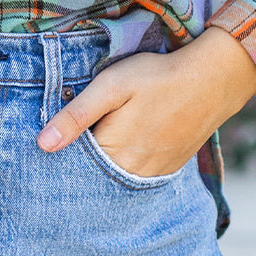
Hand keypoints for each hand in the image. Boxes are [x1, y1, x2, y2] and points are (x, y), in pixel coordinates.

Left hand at [36, 27, 255, 177]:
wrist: (212, 81)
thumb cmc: (157, 77)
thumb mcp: (111, 86)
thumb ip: (77, 115)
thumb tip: (43, 145)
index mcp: (112, 153)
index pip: (73, 165)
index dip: (62, 151)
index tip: (54, 138)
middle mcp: (132, 173)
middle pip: (94, 175)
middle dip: (81, 162)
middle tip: (78, 134)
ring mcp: (152, 174)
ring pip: (115, 178)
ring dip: (104, 165)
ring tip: (103, 137)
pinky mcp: (168, 170)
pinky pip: (137, 177)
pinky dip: (125, 167)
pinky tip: (124, 147)